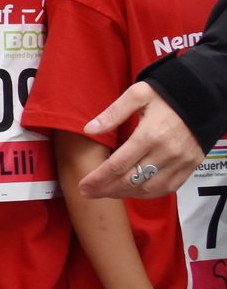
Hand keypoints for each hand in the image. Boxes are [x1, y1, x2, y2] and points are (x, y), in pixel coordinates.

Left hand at [79, 83, 204, 199]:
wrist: (203, 98)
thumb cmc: (166, 95)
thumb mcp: (138, 94)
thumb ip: (113, 113)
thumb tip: (89, 129)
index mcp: (149, 135)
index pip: (118, 165)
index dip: (98, 178)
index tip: (84, 186)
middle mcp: (166, 153)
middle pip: (131, 180)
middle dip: (106, 189)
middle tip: (88, 193)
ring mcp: (180, 162)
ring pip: (148, 189)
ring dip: (125, 193)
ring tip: (106, 192)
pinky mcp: (190, 166)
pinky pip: (167, 188)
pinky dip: (147, 193)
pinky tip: (132, 190)